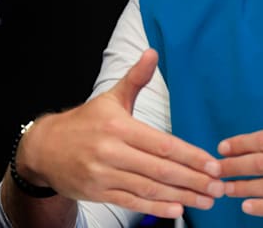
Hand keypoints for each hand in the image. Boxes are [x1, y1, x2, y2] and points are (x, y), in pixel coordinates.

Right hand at [16, 49, 224, 217]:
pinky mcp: (98, 193)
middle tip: (219, 186)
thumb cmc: (85, 122)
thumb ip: (136, 78)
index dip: (190, 156)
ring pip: (148, 188)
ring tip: (206, 199)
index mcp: (119, 127)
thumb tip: (153, 53)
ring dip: (181, 196)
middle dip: (193, 180)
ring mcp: (104, 175)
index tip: (213, 164)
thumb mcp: (110, 98)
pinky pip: (131, 202)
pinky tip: (177, 209)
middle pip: (159, 169)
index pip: (162, 144)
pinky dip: (155, 207)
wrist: (44, 149)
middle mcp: (111, 152)